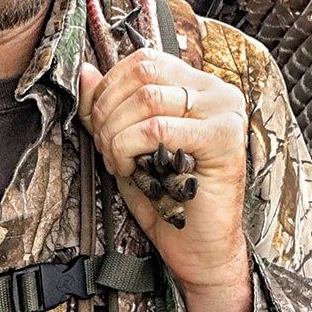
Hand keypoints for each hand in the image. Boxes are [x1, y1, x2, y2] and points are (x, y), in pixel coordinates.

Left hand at [77, 48, 250, 292]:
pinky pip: (158, 128)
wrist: (200, 250)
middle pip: (143, 74)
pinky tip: (133, 169)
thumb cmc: (167, 198)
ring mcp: (224, 112)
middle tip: (105, 146)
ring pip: (147, 99)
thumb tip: (86, 71)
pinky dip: (130, 148)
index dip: (109, 85)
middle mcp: (216, 91)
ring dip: (116, 133)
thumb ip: (109, 107)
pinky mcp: (224, 138)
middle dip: (108, 110)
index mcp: (197, 85)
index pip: (144, 60)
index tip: (97, 120)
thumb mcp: (127, 144)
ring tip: (119, 161)